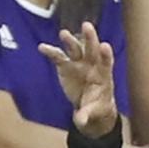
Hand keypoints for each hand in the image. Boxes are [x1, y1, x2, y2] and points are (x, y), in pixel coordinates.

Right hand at [39, 23, 116, 137]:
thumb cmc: (96, 107)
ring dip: (70, 41)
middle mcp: (91, 64)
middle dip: (89, 38)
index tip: (105, 46)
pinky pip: (58, 57)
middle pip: (91, 49)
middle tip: (86, 26)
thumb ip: (87, 115)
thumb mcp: (93, 114)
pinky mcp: (65, 65)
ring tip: (64, 34)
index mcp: (103, 75)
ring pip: (75, 49)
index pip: (106, 62)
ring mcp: (78, 63)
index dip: (105, 54)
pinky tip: (42, 48)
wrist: (88, 106)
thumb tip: (80, 121)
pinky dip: (51, 52)